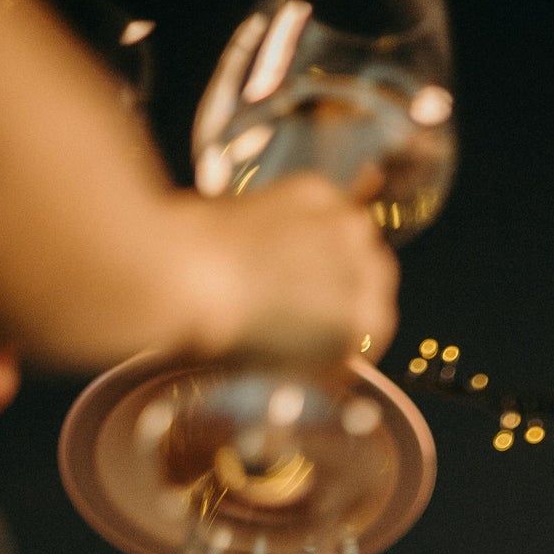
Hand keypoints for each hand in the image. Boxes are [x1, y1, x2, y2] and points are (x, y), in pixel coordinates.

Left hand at [184, 173, 399, 368]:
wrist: (181, 278)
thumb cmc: (225, 334)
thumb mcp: (285, 363)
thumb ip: (317, 351)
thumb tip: (317, 346)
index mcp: (368, 327)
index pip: (372, 326)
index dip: (341, 324)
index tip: (318, 323)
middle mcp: (372, 274)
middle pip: (372, 276)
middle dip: (340, 280)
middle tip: (295, 286)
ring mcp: (348, 228)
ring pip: (349, 236)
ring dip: (324, 242)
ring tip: (276, 254)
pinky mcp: (317, 191)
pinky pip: (320, 204)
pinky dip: (297, 212)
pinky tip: (262, 228)